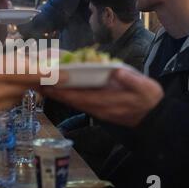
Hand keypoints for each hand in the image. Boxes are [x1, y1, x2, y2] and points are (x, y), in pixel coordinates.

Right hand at [0, 55, 43, 120]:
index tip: (65, 75)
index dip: (48, 75)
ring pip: (16, 97)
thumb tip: (20, 63)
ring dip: (14, 90)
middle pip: (25, 86)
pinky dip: (2, 100)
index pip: (29, 74)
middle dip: (27, 81)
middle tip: (22, 75)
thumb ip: (0, 61)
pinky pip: (5, 106)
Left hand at [41, 69, 163, 126]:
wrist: (152, 116)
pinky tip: (57, 89)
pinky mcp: (96, 107)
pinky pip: (77, 101)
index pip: (80, 96)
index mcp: (107, 101)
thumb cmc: (148, 100)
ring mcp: (96, 108)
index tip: (49, 84)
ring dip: (57, 94)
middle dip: (53, 92)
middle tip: (36, 82)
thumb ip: (131, 80)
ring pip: (72, 101)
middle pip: (71, 100)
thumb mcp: (146, 88)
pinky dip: (65, 95)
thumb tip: (116, 71)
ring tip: (41, 84)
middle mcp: (97, 107)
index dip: (64, 91)